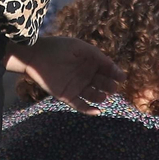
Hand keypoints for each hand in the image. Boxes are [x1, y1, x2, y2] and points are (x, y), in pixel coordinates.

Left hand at [7, 36, 125, 115]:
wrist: (36, 56)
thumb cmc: (59, 48)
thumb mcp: (80, 48)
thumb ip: (97, 56)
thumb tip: (113, 66)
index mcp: (90, 62)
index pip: (107, 69)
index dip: (115, 73)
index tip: (122, 77)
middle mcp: (86, 75)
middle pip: (103, 83)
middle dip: (110, 86)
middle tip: (113, 88)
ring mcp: (77, 86)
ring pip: (94, 95)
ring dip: (100, 97)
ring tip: (103, 96)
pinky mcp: (67, 96)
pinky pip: (80, 106)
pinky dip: (89, 110)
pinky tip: (97, 111)